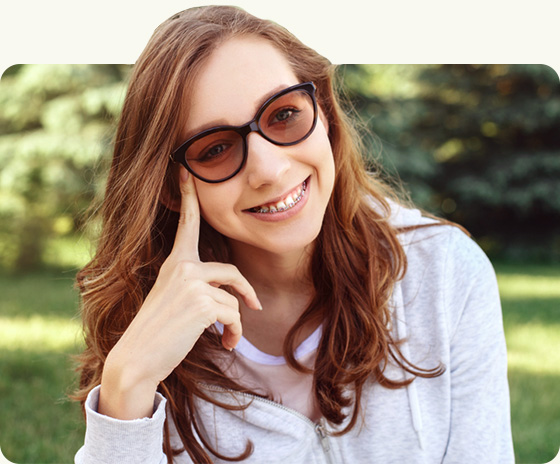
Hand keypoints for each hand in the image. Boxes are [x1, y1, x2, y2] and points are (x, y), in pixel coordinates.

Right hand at [99, 167, 260, 418]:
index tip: (187, 172)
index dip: (189, 198)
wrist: (136, 359)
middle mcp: (183, 267)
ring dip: (236, 322)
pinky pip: (234, 316)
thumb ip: (197, 287)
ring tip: (227, 337)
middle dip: (246, 292)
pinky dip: (234, 333)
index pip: (187, 224)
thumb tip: (234, 298)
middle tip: (256, 306)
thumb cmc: (156, 333)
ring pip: (234, 300)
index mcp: (175, 263)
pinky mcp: (202, 303)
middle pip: (232, 273)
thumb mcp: (173, 299)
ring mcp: (192, 283)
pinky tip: (225, 344)